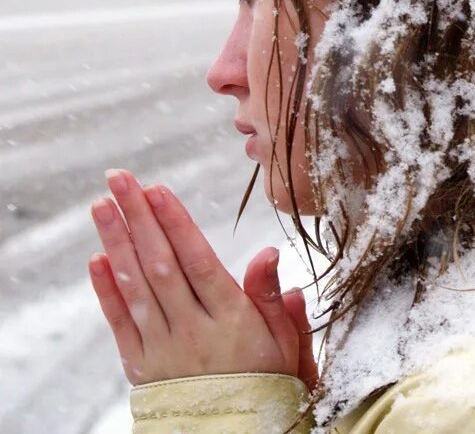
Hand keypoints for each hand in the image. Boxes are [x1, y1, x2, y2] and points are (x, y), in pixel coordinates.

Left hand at [88, 169, 317, 389]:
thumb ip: (273, 298)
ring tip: (102, 206)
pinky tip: (98, 260)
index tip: (158, 189)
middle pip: (161, 266)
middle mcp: (193, 331)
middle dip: (139, 218)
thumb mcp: (287, 342)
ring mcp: (164, 349)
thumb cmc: (270, 384)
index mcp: (232, 320)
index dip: (176, 224)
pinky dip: (107, 291)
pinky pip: (121, 325)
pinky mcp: (143, 367)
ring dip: (117, 243)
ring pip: (136, 288)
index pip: (198, 262)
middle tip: (120, 179)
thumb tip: (268, 253)